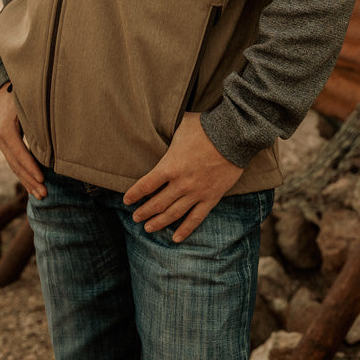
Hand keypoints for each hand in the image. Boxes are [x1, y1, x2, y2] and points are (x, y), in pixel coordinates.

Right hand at [0, 89, 46, 199]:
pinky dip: (24, 176)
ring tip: (41, 195)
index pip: (19, 153)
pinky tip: (32, 186)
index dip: (31, 166)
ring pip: (14, 167)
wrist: (4, 88)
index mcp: (7, 129)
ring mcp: (2, 143)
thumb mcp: (27, 103)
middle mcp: (1, 139)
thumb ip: (36, 117)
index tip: (43, 179)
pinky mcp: (6, 145)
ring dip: (27, 182)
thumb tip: (53, 133)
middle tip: (44, 194)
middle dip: (30, 180)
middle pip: (16, 164)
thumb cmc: (20, 94)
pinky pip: (14, 163)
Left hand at [123, 112, 242, 241]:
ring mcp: (196, 193)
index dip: (134, 194)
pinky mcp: (211, 198)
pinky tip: (176, 238)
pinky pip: (196, 218)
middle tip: (135, 218)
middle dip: (144, 212)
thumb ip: (170, 133)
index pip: (145, 185)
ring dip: (159, 222)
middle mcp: (180, 183)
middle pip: (157, 203)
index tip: (126, 200)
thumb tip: (160, 121)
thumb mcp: (181, 126)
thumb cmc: (205, 127)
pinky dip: (185, 230)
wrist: (233, 136)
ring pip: (173, 214)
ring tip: (148, 228)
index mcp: (170, 166)